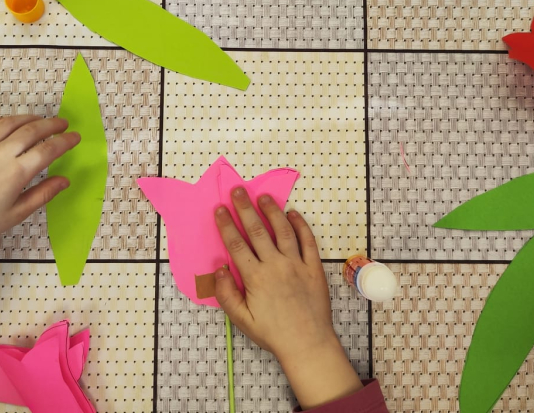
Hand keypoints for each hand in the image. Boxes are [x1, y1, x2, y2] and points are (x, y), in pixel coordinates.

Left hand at [0, 115, 80, 281]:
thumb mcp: (17, 213)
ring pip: (9, 123)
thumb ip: (43, 194)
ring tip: (39, 120)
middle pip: (32, 130)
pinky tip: (7, 122)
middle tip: (62, 123)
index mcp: (15, 173)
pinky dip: (0, 120)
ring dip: (28, 118)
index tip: (75, 137)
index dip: (64, 141)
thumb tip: (65, 180)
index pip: (48, 150)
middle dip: (51, 124)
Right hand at [213, 187, 363, 408]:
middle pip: (257, 231)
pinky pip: (307, 241)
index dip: (226, 225)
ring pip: (282, 230)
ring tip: (263, 197)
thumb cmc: (272, 333)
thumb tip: (219, 269)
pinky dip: (300, 225)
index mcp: (256, 278)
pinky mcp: (313, 267)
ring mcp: (296, 264)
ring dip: (272, 211)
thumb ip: (227, 294)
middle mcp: (275, 266)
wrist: (307, 342)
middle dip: (245, 208)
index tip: (219, 209)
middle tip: (237, 190)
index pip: (237, 244)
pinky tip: (293, 214)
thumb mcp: (242, 320)